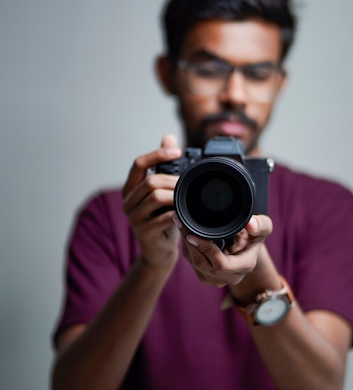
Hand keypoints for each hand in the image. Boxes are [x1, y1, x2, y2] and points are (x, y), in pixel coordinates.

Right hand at [122, 134, 181, 268]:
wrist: (159, 251)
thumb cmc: (162, 218)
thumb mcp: (163, 191)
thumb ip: (163, 166)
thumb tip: (168, 138)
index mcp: (130, 189)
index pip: (139, 164)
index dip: (157, 155)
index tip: (177, 152)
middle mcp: (127, 202)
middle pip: (150, 181)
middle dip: (173, 180)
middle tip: (188, 184)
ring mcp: (133, 218)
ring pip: (156, 197)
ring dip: (176, 195)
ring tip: (187, 198)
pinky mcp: (144, 232)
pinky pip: (163, 217)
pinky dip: (177, 213)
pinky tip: (185, 214)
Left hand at [173, 214, 272, 288]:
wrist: (248, 244)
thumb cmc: (255, 233)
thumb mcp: (264, 226)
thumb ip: (261, 224)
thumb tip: (251, 225)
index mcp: (245, 266)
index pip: (221, 264)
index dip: (205, 250)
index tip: (192, 234)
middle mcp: (231, 277)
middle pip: (203, 264)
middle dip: (190, 243)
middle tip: (180, 222)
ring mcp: (217, 280)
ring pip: (195, 263)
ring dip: (187, 244)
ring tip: (181, 224)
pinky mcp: (206, 277)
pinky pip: (192, 264)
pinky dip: (188, 248)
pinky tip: (187, 234)